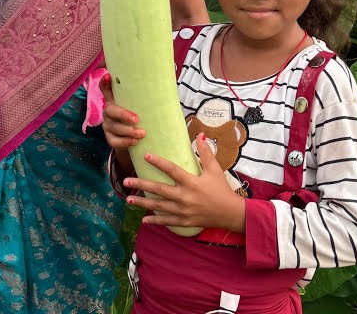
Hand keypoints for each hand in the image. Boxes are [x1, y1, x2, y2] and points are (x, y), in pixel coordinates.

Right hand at [99, 73, 143, 149]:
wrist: (135, 140)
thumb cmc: (140, 117)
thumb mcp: (140, 106)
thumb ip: (145, 97)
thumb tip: (165, 84)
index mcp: (114, 101)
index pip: (106, 89)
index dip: (104, 82)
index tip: (108, 76)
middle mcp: (108, 112)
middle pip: (110, 110)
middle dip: (123, 114)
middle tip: (137, 119)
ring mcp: (108, 125)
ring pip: (114, 127)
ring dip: (128, 131)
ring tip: (142, 133)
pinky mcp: (110, 138)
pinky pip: (114, 141)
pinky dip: (125, 142)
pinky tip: (135, 141)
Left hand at [123, 134, 246, 232]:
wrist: (230, 213)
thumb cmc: (222, 190)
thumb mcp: (215, 170)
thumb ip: (206, 153)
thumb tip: (200, 135)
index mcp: (191, 182)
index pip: (172, 170)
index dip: (158, 162)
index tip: (146, 156)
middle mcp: (184, 197)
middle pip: (159, 189)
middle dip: (141, 185)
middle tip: (126, 181)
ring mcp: (183, 211)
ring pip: (158, 206)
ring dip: (143, 203)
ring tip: (128, 199)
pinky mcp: (184, 221)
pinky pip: (166, 221)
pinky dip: (155, 220)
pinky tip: (144, 219)